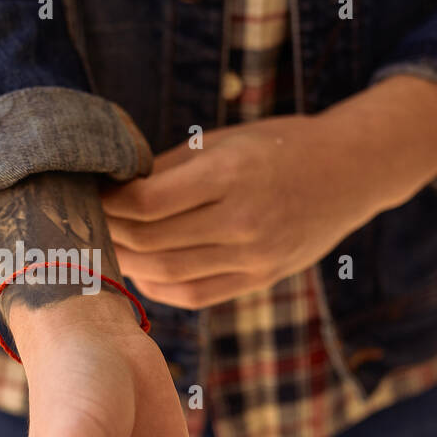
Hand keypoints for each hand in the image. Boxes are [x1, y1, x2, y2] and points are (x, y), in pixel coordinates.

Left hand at [102, 75, 436, 308]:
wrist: (350, 173)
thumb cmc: (278, 146)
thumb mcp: (225, 141)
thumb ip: (170, 169)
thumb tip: (113, 189)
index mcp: (232, 176)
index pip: (148, 203)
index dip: (109, 203)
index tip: (90, 193)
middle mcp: (244, 222)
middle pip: (151, 242)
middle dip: (110, 233)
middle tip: (86, 223)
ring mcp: (254, 258)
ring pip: (167, 274)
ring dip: (128, 263)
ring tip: (107, 246)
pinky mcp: (259, 279)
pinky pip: (193, 295)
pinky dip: (158, 286)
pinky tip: (141, 269)